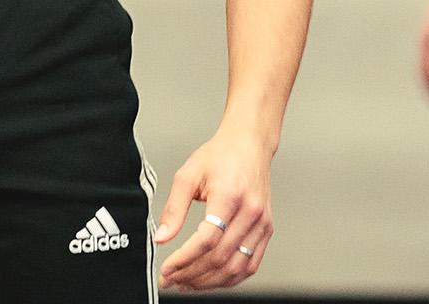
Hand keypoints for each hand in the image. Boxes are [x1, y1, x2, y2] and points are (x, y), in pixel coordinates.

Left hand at [152, 128, 274, 291]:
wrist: (249, 145)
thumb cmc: (220, 156)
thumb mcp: (188, 174)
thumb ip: (174, 208)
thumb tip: (161, 237)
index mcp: (230, 195)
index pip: (207, 239)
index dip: (184, 259)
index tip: (166, 268)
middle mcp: (250, 212)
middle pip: (220, 257)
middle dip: (191, 274)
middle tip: (171, 280)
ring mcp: (262, 223)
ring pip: (236, 267)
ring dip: (209, 281)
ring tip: (186, 283)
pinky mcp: (267, 230)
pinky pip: (250, 265)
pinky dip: (230, 278)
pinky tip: (210, 279)